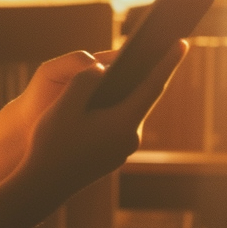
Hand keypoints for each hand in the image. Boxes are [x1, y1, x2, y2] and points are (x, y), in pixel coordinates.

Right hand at [23, 40, 187, 195]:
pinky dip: (116, 107)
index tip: (182, 43)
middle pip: (142, 97)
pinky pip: (119, 123)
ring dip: (127, 91)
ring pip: (129, 110)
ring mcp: (123, 149)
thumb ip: (86, 80)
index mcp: (123, 124)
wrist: (43, 184)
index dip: (167, 62)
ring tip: (126, 69)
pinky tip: (107, 97)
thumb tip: (101, 70)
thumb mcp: (65, 105)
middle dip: (144, 74)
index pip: (152, 86)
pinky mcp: (113, 154)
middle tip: (151, 48)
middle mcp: (130, 138)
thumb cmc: (52, 144)